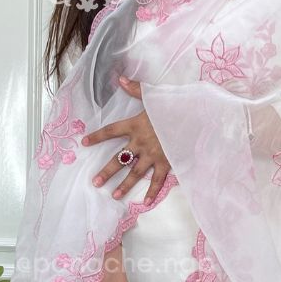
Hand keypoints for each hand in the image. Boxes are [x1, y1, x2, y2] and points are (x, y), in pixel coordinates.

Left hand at [80, 75, 171, 204]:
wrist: (196, 117)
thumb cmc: (175, 105)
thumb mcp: (154, 96)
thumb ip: (136, 89)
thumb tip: (120, 79)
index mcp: (135, 125)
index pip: (111, 131)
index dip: (97, 136)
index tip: (84, 143)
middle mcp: (141, 142)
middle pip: (119, 158)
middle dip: (107, 171)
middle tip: (94, 182)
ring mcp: (153, 154)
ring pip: (135, 172)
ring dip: (124, 184)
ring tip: (114, 195)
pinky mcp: (166, 162)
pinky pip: (157, 180)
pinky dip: (153, 192)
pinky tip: (145, 202)